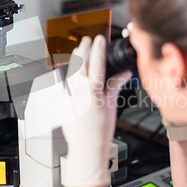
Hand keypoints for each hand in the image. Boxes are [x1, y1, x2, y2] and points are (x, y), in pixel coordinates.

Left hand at [61, 35, 131, 186]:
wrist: (86, 147)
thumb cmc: (100, 132)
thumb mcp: (111, 106)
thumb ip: (115, 86)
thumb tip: (123, 74)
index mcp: (93, 90)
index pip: (96, 63)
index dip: (98, 49)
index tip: (100, 39)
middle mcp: (79, 90)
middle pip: (80, 63)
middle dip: (83, 49)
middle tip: (86, 39)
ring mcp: (69, 95)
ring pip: (71, 72)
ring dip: (76, 59)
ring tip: (79, 50)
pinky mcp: (64, 102)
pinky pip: (67, 84)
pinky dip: (72, 75)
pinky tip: (74, 73)